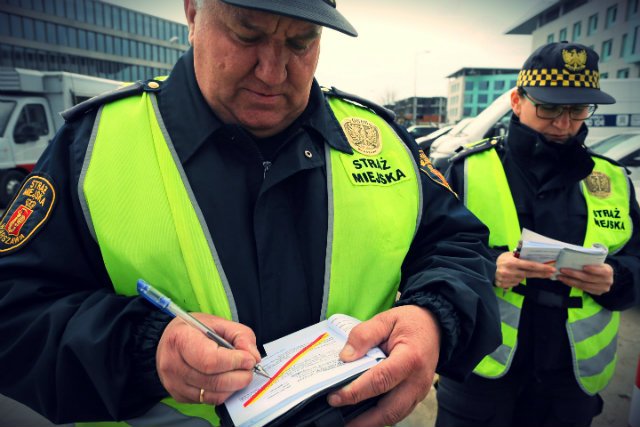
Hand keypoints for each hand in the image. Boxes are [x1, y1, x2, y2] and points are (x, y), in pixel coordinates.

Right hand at [156, 314, 260, 404]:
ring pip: (213, 394)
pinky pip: (208, 400)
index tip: (250, 359)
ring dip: (234, 386)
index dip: (235, 362)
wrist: (171, 341)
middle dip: (240, 377)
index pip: (210, 360)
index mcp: (181, 339)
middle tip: (250, 369)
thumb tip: (253, 356)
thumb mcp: (219, 323)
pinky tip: (227, 379)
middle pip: (214, 381)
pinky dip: (224, 392)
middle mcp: (173, 364)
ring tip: (240, 373)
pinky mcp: (179, 395)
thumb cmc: (195, 330)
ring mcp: (174, 383)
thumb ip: (241, 335)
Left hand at [327, 305, 438, 426]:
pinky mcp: (416, 397)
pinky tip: (363, 415)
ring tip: (348, 423)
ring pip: (394, 416)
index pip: (381, 380)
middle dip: (363, 420)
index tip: (335, 397)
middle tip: (340, 421)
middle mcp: (417, 380)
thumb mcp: (385, 319)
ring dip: (370, 423)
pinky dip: (379, 417)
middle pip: (389, 410)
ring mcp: (419, 392)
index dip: (356, 392)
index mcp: (410, 358)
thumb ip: (364, 335)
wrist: (434, 326)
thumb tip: (345, 357)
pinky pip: (397, 412)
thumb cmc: (410, 323)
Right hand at [494, 251, 555, 288]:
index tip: (551, 269)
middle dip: (541, 273)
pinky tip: (510, 276)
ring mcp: (508, 279)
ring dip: (522, 276)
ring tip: (515, 271)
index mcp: (513, 262)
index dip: (542, 267)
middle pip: (530, 274)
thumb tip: (529, 249)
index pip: (530, 265)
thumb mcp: (508, 254)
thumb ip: (518, 253)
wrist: (486, 268)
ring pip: (522, 279)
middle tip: (550, 273)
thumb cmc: (500, 260)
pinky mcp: (505, 285)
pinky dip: (515, 280)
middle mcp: (511, 271)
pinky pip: (515, 283)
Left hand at [556, 263, 613, 294]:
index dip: (593, 269)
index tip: (583, 266)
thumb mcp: (599, 262)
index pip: (601, 271)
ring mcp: (601, 289)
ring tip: (560, 276)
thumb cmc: (599, 266)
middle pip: (588, 278)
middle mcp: (606, 281)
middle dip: (574, 274)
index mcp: (608, 271)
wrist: (606, 278)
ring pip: (583, 285)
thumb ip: (591, 261)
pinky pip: (582, 289)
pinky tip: (565, 281)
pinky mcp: (596, 293)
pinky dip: (572, 284)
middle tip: (562, 270)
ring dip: (570, 281)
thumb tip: (574, 256)